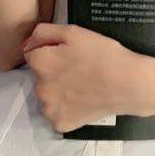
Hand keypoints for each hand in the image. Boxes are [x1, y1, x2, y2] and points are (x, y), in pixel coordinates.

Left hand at [21, 23, 145, 132]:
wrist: (129, 84)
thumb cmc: (103, 55)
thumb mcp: (73, 32)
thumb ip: (43, 33)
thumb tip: (26, 45)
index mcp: (40, 63)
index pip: (32, 55)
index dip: (51, 52)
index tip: (69, 56)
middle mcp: (39, 88)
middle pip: (40, 77)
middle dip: (53, 73)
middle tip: (78, 71)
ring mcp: (50, 109)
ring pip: (47, 97)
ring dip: (58, 92)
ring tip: (81, 87)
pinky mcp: (61, 123)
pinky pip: (57, 115)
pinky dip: (66, 110)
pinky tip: (81, 102)